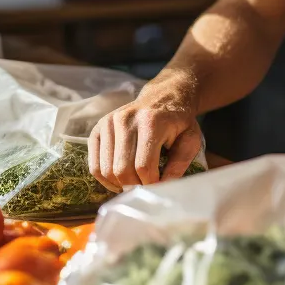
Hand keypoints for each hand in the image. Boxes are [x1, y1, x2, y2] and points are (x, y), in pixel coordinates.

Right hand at [87, 87, 202, 192]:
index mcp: (151, 122)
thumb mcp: (190, 139)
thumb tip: (163, 188)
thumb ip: (180, 163)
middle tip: (145, 188)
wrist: (163, 96)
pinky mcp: (98, 128)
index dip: (151, 184)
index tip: (158, 188)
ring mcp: (109, 123)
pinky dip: (105, 179)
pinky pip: (94, 164)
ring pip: (106, 170)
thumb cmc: (179, 121)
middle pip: (122, 170)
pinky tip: (119, 180)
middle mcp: (125, 120)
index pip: (143, 166)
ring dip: (120, 184)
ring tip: (134, 183)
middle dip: (134, 186)